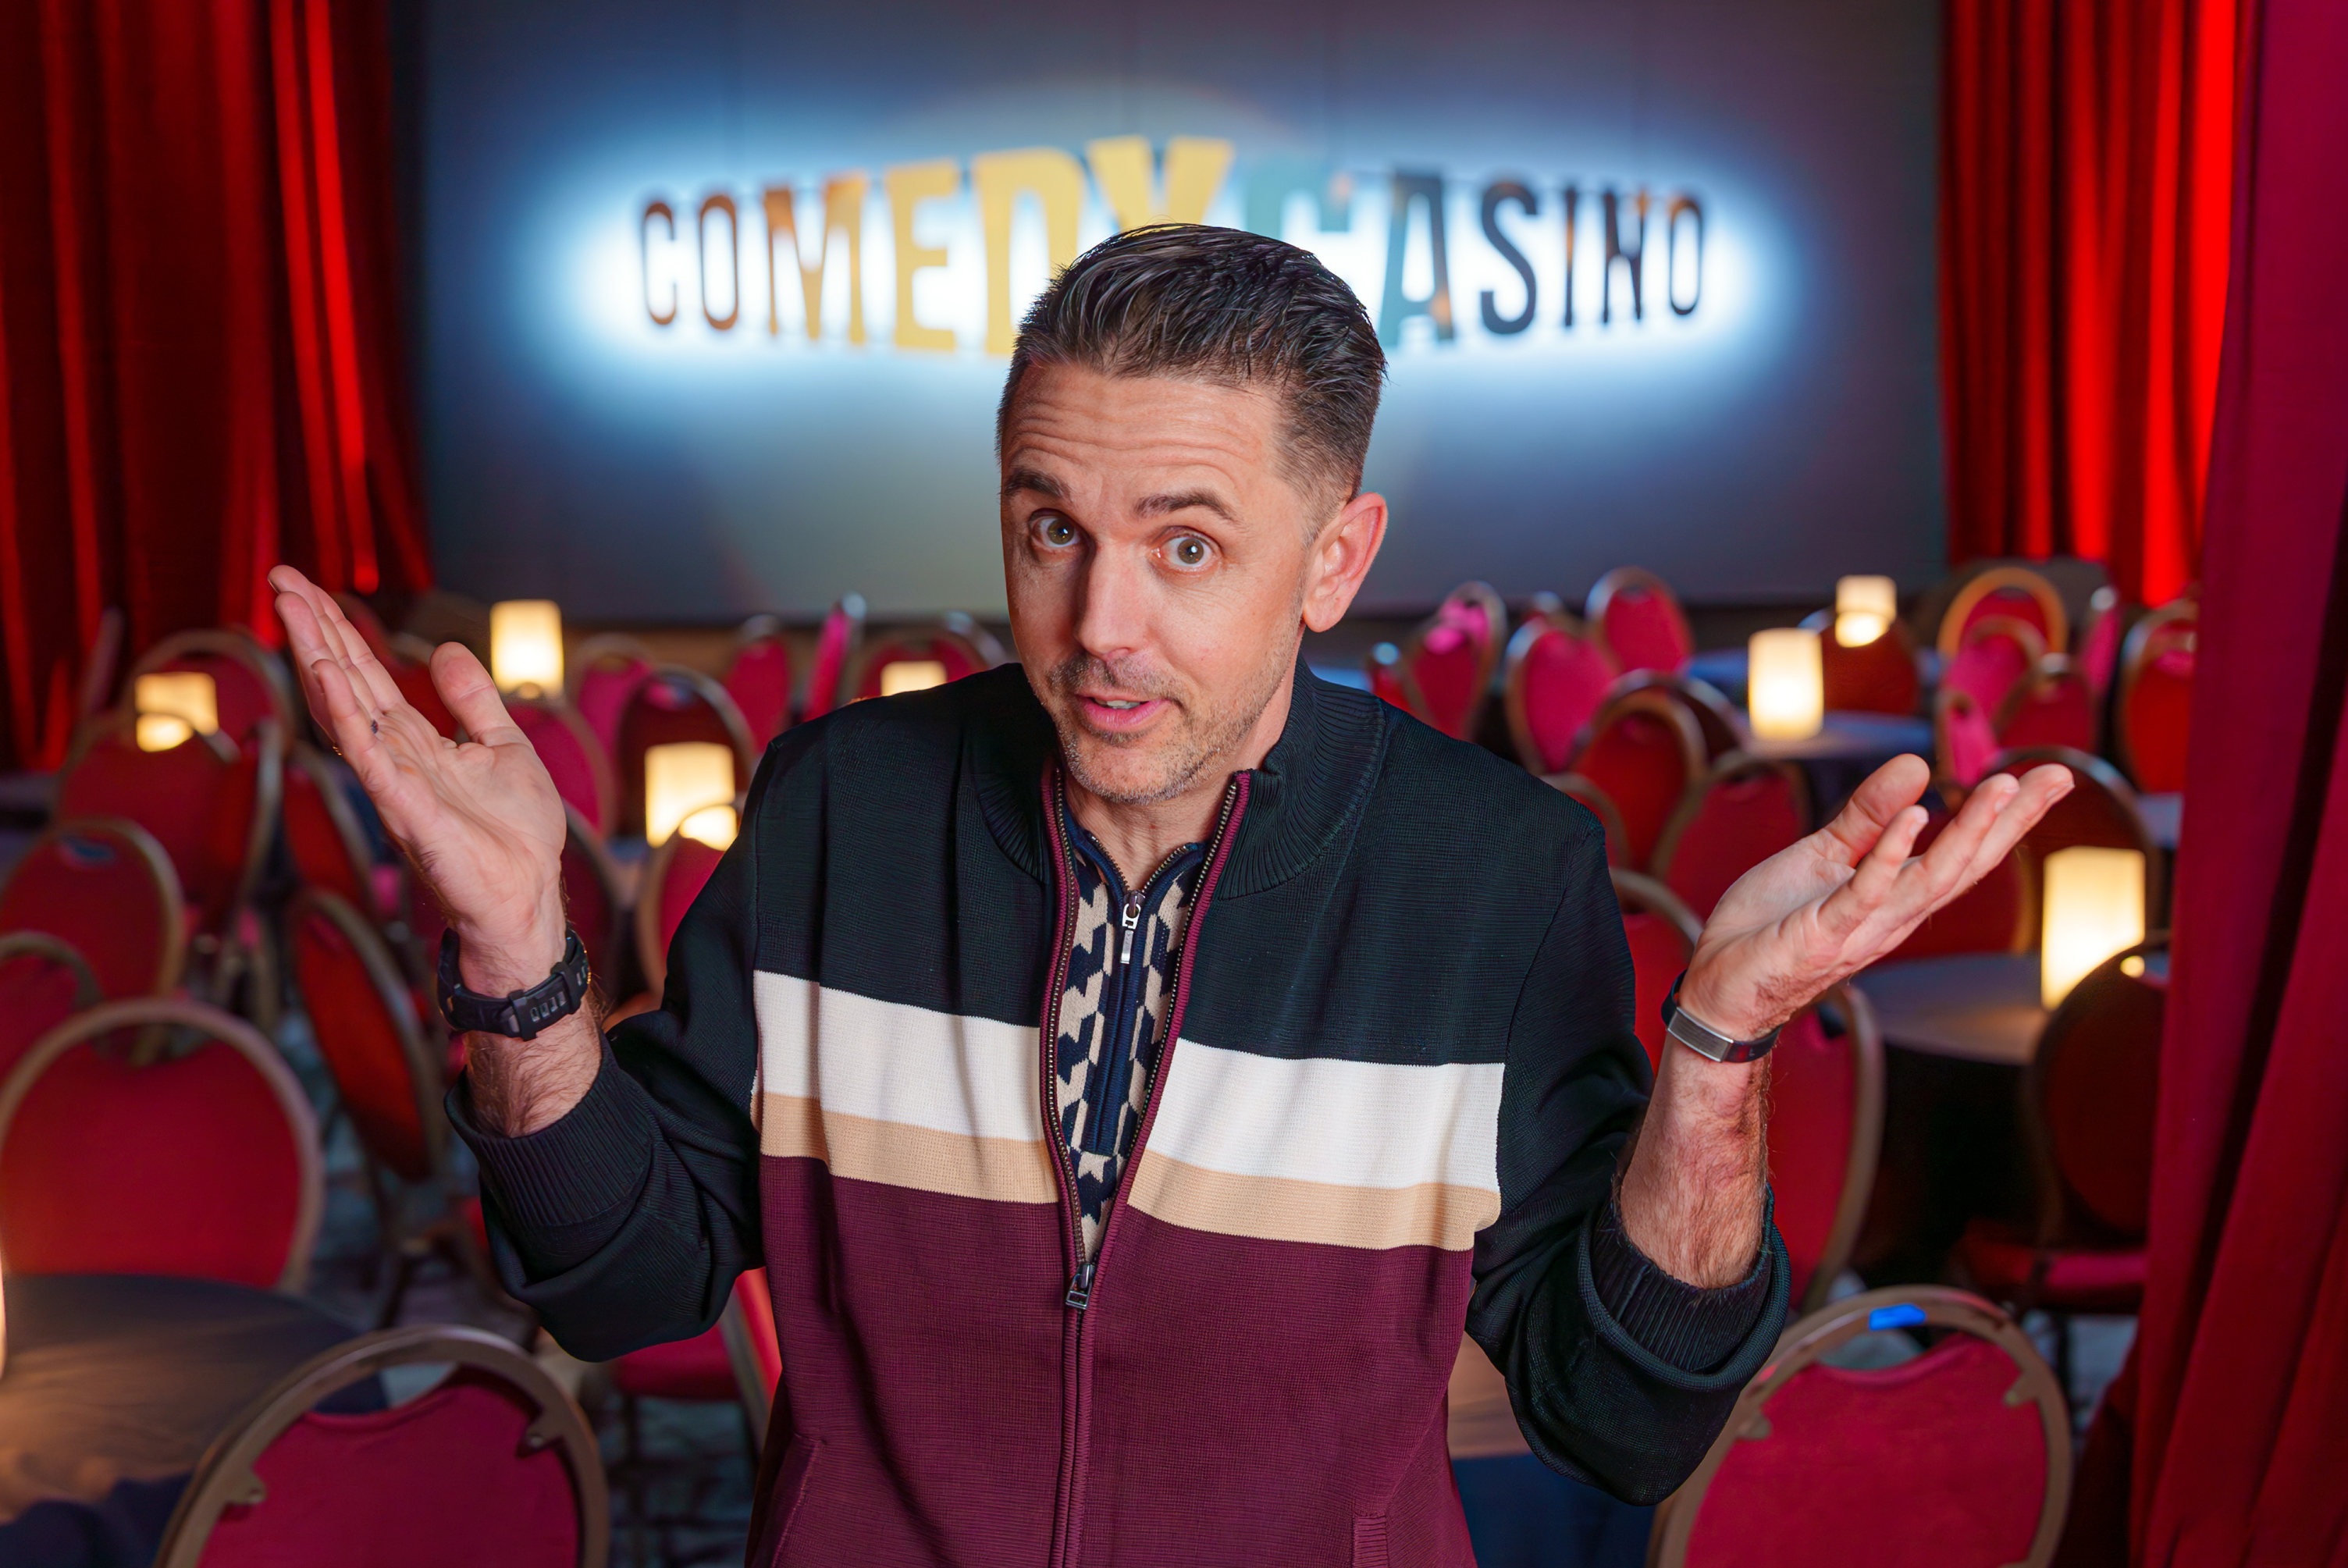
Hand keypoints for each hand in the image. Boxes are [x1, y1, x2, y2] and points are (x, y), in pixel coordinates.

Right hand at [269, 566, 566, 993]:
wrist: (527, 897)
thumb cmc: (515, 836)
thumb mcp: (505, 747)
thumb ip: (474, 701)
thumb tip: (449, 649)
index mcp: (415, 741)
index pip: (366, 675)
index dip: (339, 630)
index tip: (305, 586)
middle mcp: (394, 756)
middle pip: (345, 681)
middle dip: (314, 630)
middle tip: (280, 577)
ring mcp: (394, 782)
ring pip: (346, 710)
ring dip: (319, 658)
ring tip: (293, 608)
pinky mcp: (405, 810)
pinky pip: (370, 757)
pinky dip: (347, 717)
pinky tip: (327, 676)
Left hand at [1678, 755, 2071, 1040]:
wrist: (1719, 984)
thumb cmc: (1773, 925)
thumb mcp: (1824, 855)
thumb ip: (1868, 815)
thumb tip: (1918, 765)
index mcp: (1896, 896)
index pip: (1966, 854)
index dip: (2009, 817)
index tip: (2050, 775)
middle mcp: (1894, 916)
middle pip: (1967, 865)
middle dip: (2012, 822)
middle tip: (2059, 776)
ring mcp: (1863, 928)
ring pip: (1930, 879)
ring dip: (1968, 832)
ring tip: (2002, 786)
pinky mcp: (1824, 934)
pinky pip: (1864, 892)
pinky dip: (1890, 856)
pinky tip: (1917, 817)